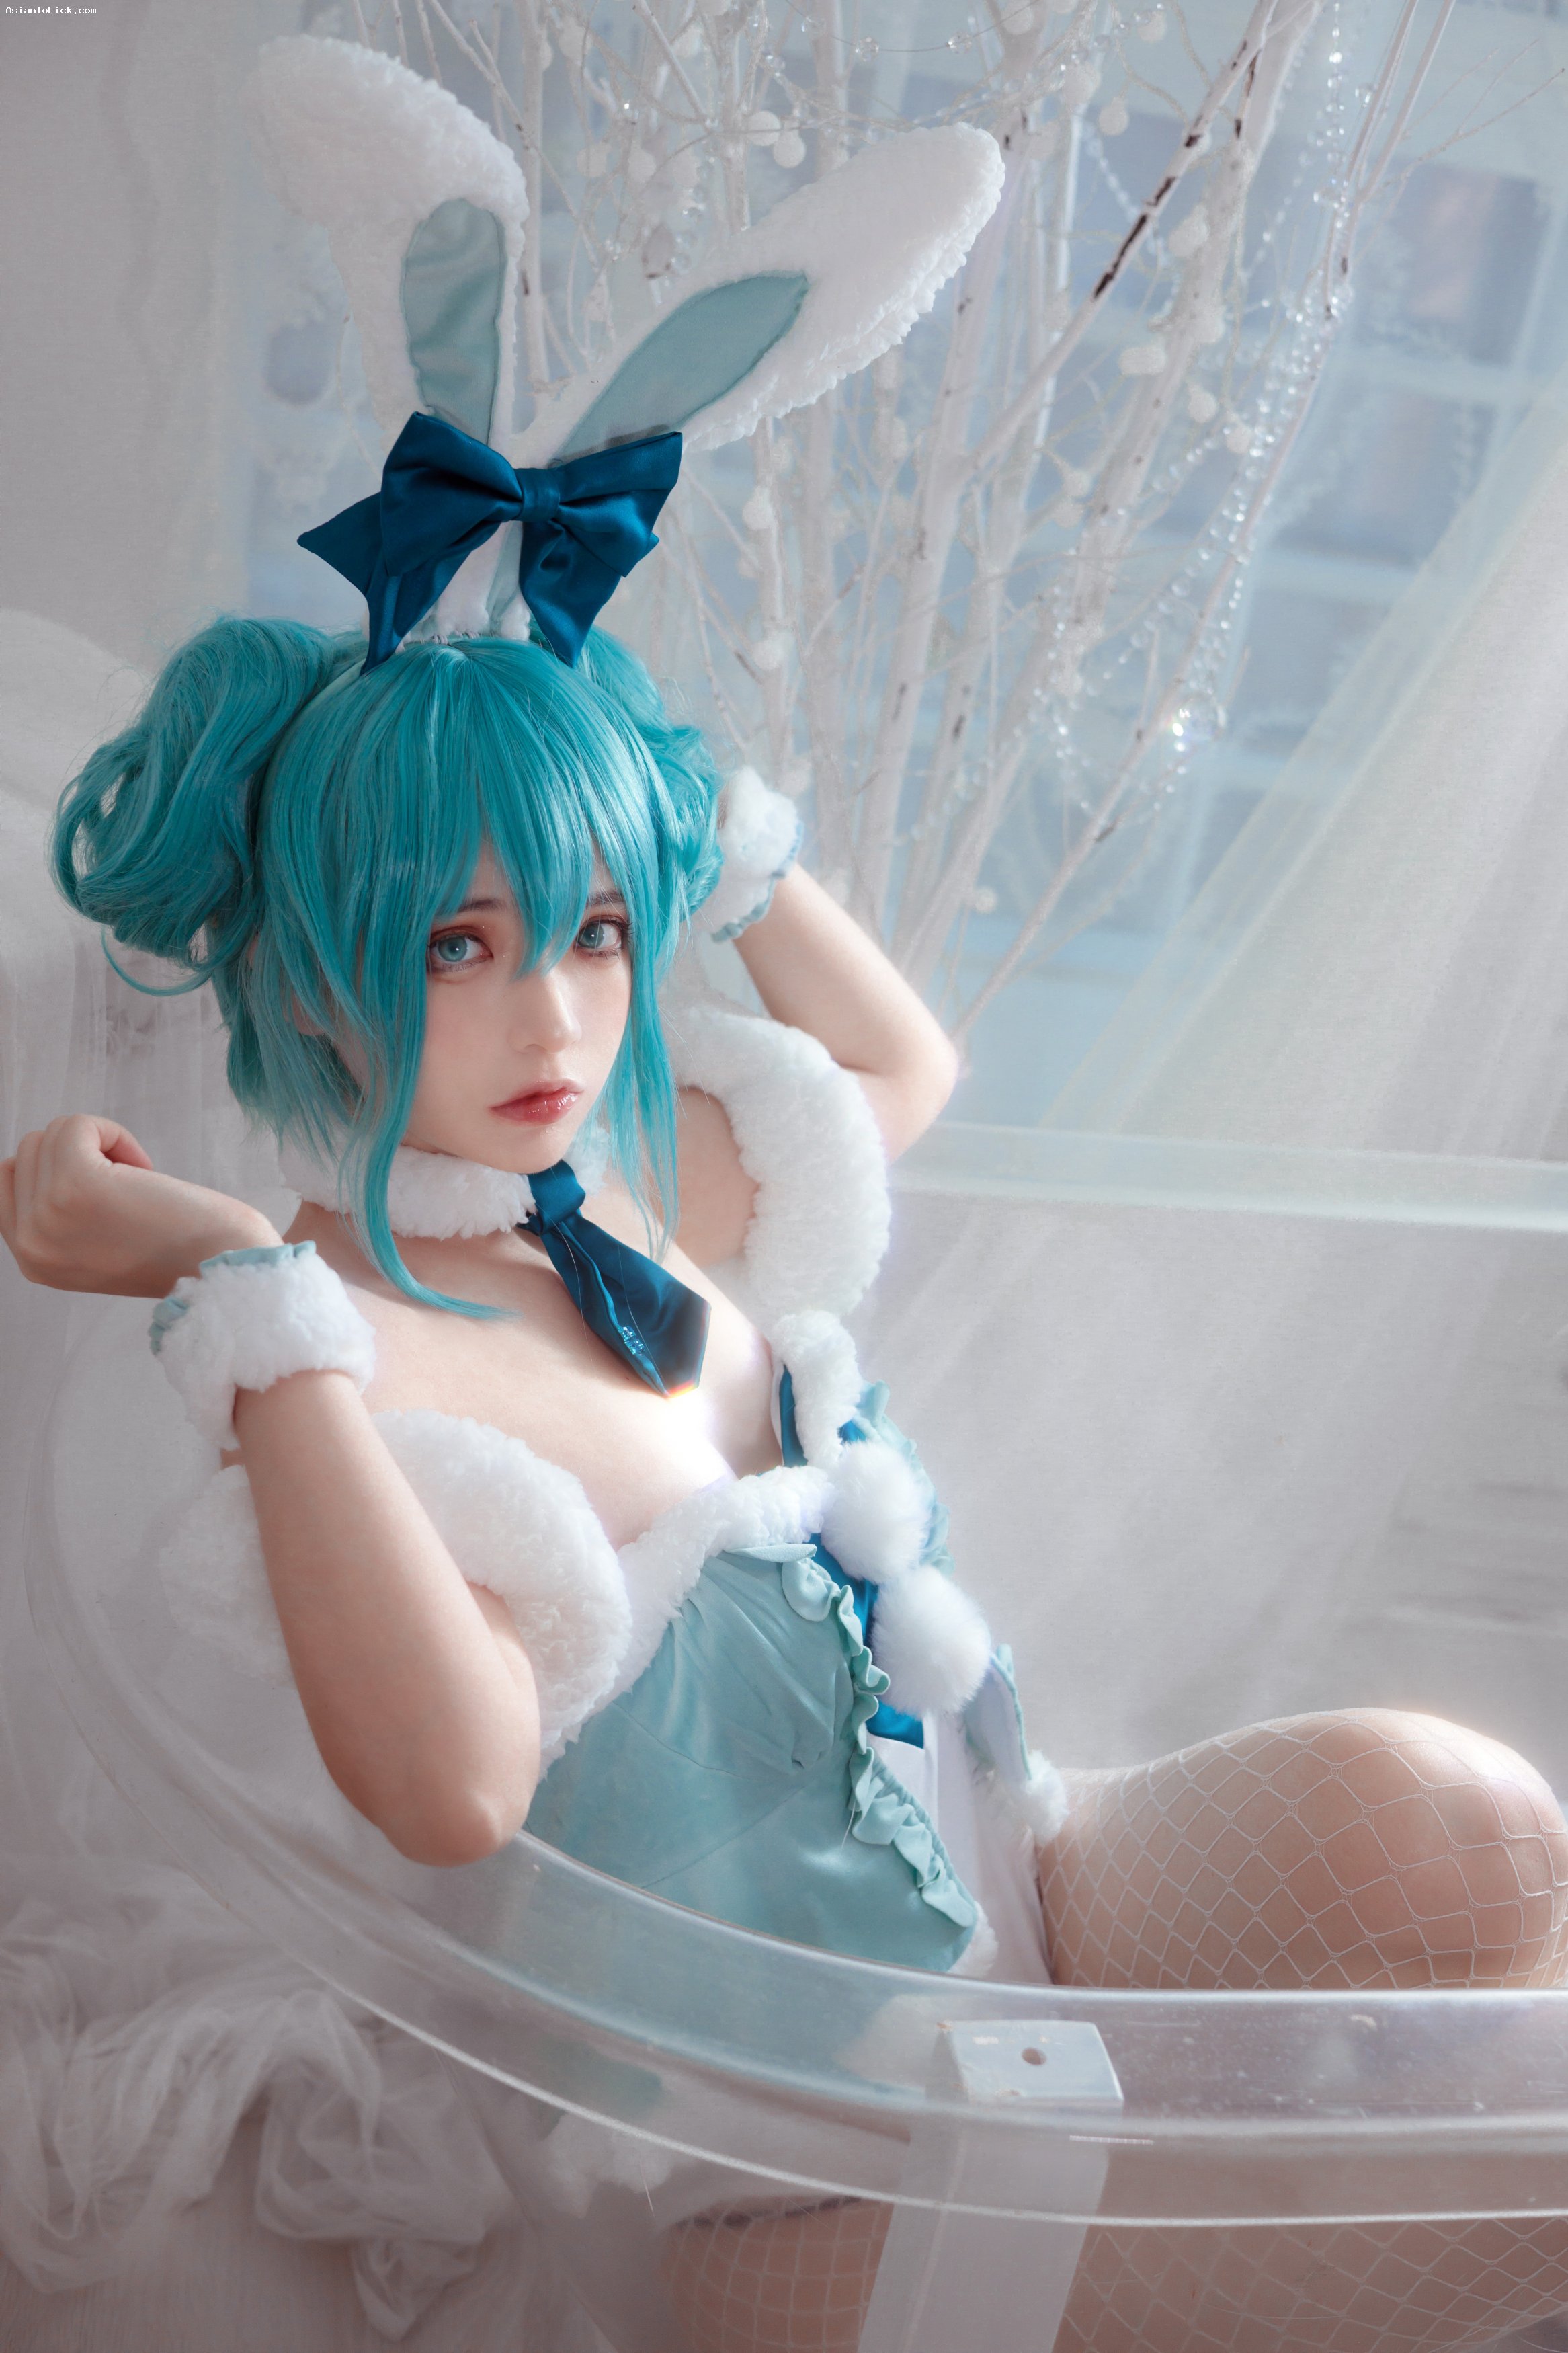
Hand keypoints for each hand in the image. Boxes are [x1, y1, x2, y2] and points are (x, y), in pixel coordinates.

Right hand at [0, 1115, 281, 1297]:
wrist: (223, 1269)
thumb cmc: (178, 1250)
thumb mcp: (94, 1247)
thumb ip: (58, 1216)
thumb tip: (39, 1153)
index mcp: (32, 1259)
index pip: (8, 1180)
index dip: (56, 1169)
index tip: (104, 1193)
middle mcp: (29, 1243)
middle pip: (28, 1152)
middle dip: (79, 1155)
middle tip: (127, 1191)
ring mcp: (47, 1215)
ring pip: (51, 1134)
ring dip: (100, 1145)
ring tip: (136, 1185)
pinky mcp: (75, 1184)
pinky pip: (76, 1124)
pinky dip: (114, 1133)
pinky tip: (144, 1168)